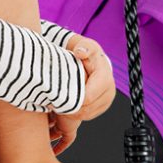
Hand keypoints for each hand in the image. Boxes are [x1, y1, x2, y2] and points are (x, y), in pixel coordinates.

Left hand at [50, 34, 116, 153]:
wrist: (93, 59)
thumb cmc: (86, 51)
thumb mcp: (84, 46)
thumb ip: (82, 47)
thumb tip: (80, 52)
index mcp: (105, 78)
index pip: (87, 98)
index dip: (70, 100)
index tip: (55, 97)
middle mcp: (110, 91)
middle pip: (87, 109)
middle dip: (70, 108)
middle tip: (53, 103)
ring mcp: (107, 100)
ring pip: (87, 115)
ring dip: (72, 113)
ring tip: (58, 104)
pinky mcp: (103, 106)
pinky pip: (88, 116)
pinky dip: (76, 114)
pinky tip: (65, 106)